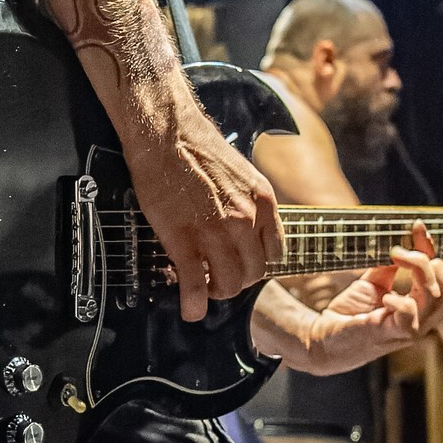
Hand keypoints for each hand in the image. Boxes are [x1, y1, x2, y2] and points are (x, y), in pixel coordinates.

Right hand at [125, 99, 283, 321]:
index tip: (241, 266)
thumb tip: (247, 230)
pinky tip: (190, 309)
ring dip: (217, 294)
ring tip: (203, 289)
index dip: (255, 265)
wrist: (168, 133)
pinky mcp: (184, 240)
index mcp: (263, 203)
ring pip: (229, 284)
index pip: (274, 254)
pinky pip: (194, 285)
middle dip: (236, 283)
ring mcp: (216, 232)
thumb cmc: (198, 149)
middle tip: (219, 280)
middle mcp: (245, 219)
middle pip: (253, 274)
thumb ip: (251, 205)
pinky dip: (193, 304)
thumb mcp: (243, 175)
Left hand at [260, 224, 442, 374]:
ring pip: (438, 301)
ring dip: (420, 272)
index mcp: (420, 308)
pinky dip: (401, 302)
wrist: (322, 337)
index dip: (431, 250)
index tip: (417, 227)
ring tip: (394, 260)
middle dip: (432, 265)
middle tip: (402, 253)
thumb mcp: (374, 282)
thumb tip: (406, 240)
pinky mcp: (391, 335)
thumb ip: (392, 266)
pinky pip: (411, 317)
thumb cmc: (350, 313)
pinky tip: (385, 297)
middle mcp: (420, 321)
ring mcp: (408, 330)